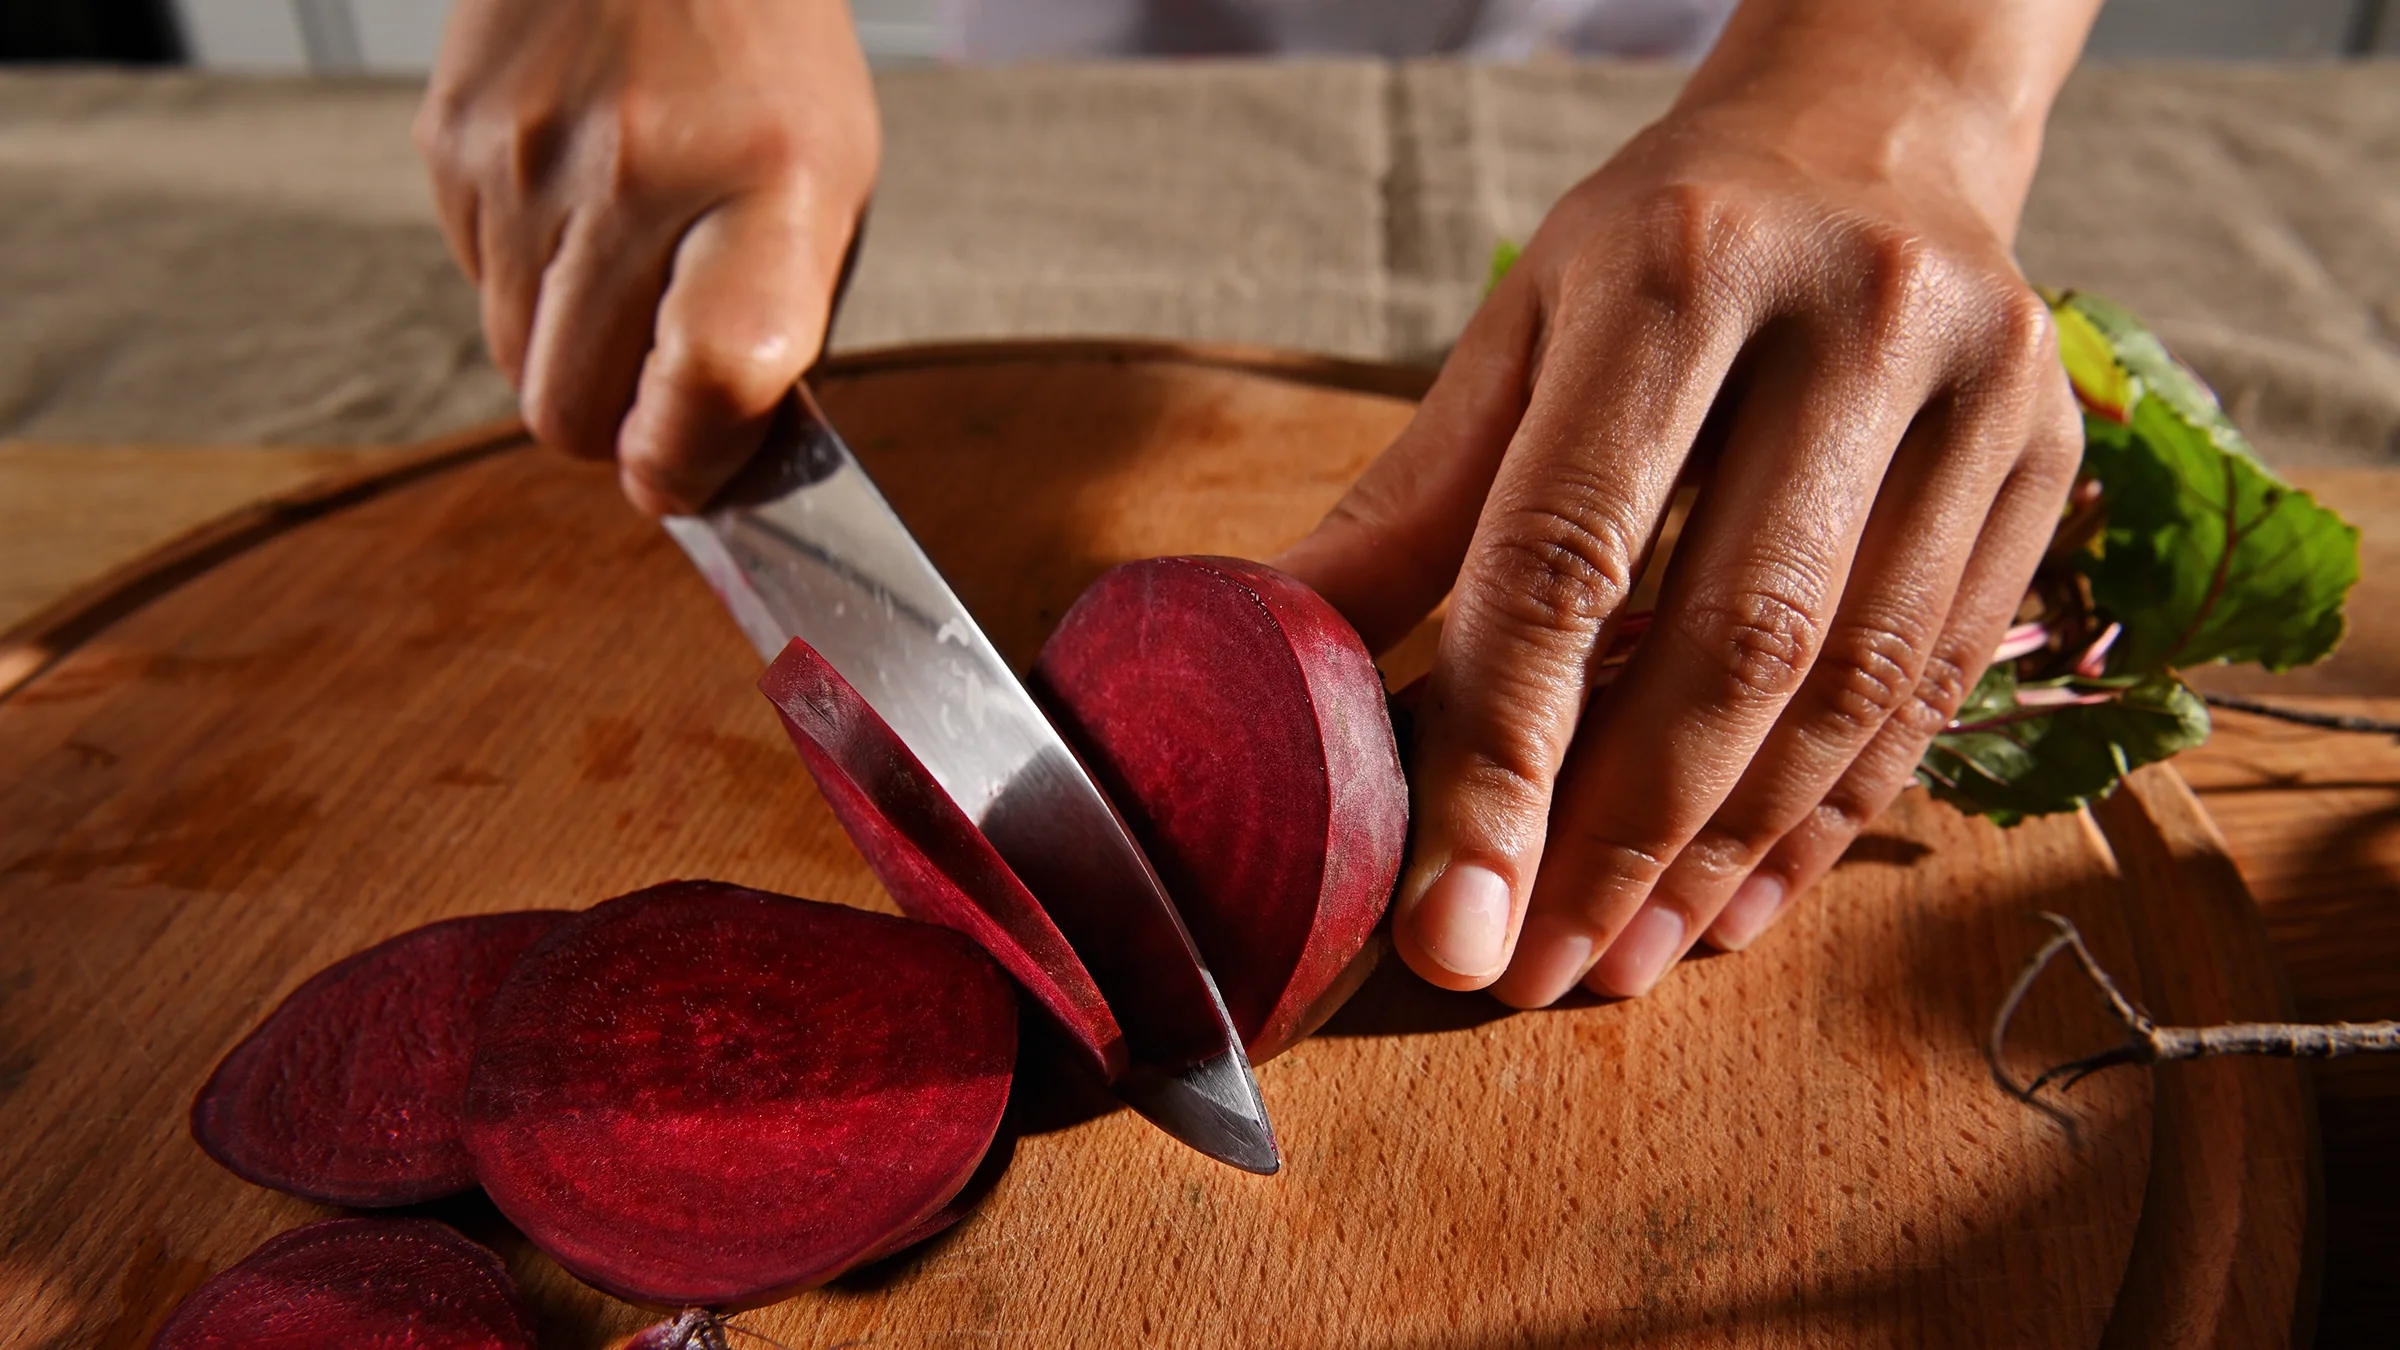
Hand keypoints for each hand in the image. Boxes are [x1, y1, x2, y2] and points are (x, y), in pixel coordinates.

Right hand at [416, 0, 878, 513]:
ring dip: (571, 356)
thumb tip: (706, 465)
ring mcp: (524, 157)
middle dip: (618, 429)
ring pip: (517, 366)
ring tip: (629, 267)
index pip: (713, 375)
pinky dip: (529, 282)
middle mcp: (637, 171)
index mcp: (771, 184)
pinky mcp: (449, 142)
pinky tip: (578, 205)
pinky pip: (477, 287)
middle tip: (661, 388)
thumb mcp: (830, 187)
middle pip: (576, 408)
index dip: (687, 461)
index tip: (684, 480)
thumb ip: (780, 331)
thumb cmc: (763, 66)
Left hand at [1276, 0, 2101, 1005]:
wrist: (1877, 126)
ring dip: (1728, 853)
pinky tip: (1743, 896)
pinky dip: (1832, 814)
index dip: (1503, 758)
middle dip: (1622, 837)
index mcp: (1681, 269)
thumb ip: (1414, 505)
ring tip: (1625, 952)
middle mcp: (1855, 316)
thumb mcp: (1519, 329)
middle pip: (1735, 640)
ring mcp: (1983, 389)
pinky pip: (1935, 685)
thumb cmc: (1665, 238)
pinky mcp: (2051, 462)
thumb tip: (1279, 666)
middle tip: (1534, 969)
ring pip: (1852, 684)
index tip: (1449, 919)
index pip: (1571, 554)